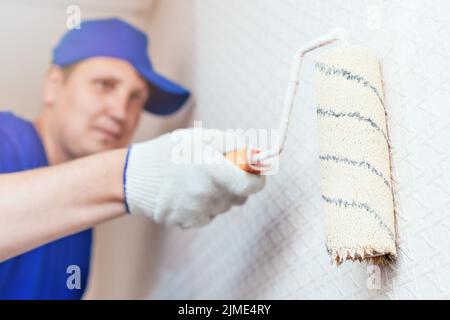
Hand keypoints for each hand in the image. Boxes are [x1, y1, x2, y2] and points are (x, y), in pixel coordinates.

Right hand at [123, 128, 265, 227]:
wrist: (133, 177)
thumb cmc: (169, 152)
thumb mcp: (200, 137)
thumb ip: (232, 143)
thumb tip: (255, 153)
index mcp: (213, 170)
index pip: (251, 185)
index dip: (257, 179)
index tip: (255, 172)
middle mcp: (208, 194)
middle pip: (240, 197)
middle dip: (236, 184)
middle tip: (220, 171)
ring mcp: (198, 211)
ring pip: (224, 206)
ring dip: (219, 194)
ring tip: (197, 180)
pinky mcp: (189, 222)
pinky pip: (209, 215)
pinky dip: (204, 205)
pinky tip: (188, 193)